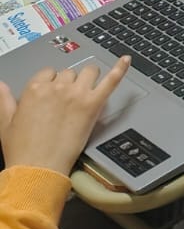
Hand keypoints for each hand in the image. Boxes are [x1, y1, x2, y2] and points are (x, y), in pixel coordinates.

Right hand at [0, 57, 130, 176]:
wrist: (38, 168)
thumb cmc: (22, 149)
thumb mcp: (5, 122)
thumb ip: (4, 99)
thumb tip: (2, 85)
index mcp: (35, 89)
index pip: (49, 73)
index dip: (51, 84)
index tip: (51, 95)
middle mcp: (57, 87)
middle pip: (69, 74)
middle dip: (68, 84)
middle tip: (66, 103)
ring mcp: (77, 94)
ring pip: (89, 72)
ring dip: (88, 79)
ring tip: (85, 92)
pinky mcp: (93, 104)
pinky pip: (111, 80)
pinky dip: (120, 68)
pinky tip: (126, 60)